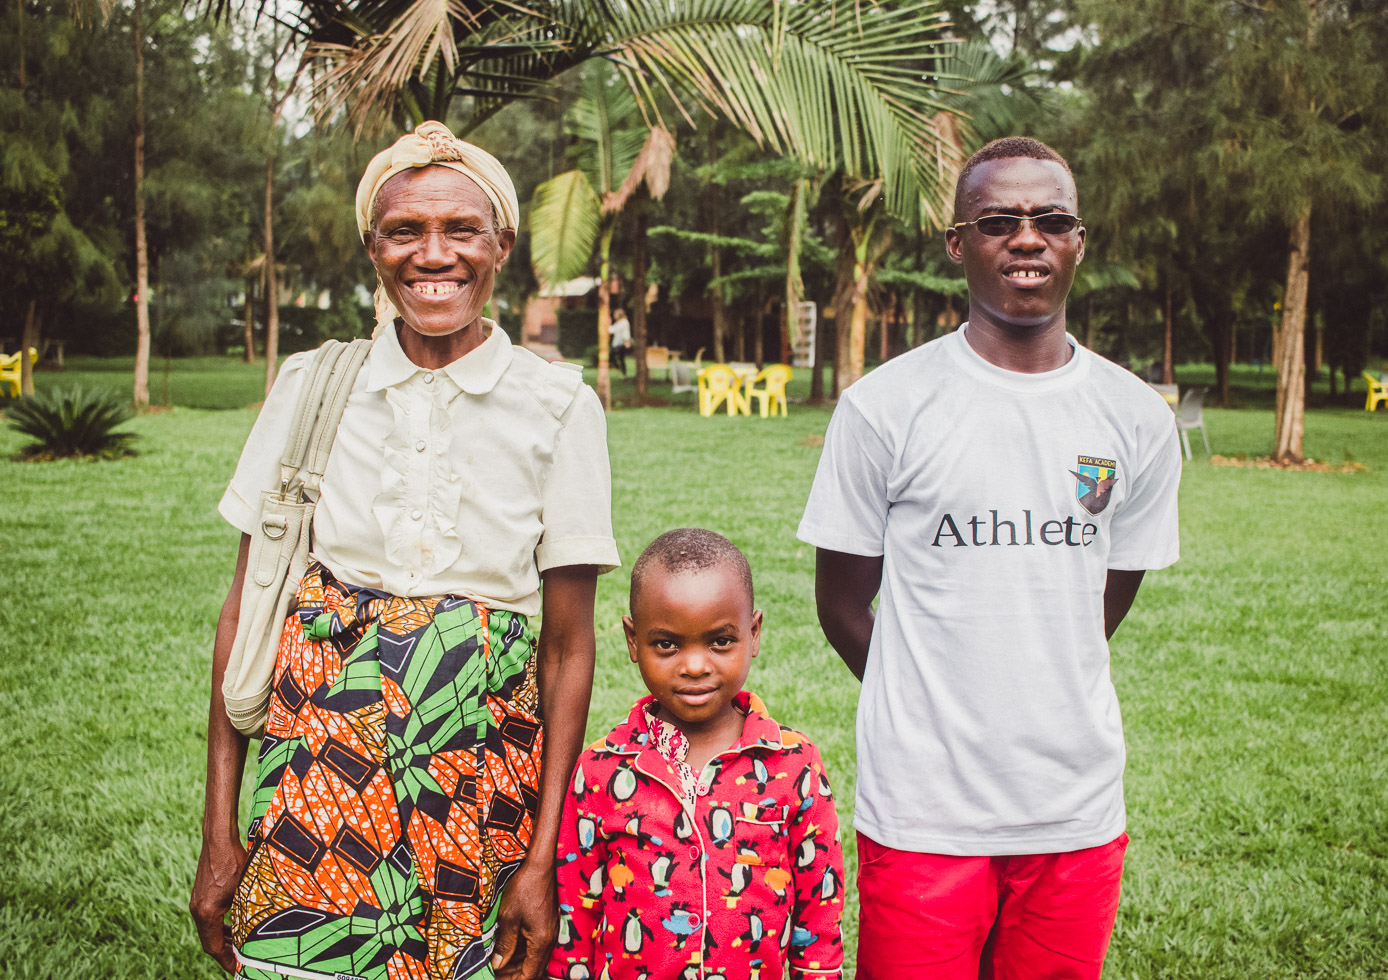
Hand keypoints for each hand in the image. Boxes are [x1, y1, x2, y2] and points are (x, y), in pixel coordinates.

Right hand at [190, 836, 248, 973]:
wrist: (218, 839)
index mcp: (206, 912)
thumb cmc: (234, 861)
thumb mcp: (245, 889)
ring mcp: (197, 902)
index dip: (226, 960)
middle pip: (209, 941)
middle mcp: (198, 910)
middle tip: (241, 962)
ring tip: (239, 948)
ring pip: (209, 930)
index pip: (213, 946)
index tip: (237, 969)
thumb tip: (259, 930)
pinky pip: (209, 919)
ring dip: (223, 939)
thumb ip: (247, 911)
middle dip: (225, 953)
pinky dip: (220, 927)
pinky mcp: (201, 895)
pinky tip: (233, 927)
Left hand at [490, 858, 558, 979]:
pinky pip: (536, 948)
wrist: (541, 865)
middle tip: (494, 974)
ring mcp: (550, 933)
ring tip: (498, 965)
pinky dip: (523, 954)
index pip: (529, 975)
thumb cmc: (524, 887)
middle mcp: (549, 940)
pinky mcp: (548, 925)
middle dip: (514, 976)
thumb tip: (498, 965)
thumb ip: (505, 944)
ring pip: (535, 960)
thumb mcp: (508, 916)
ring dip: (518, 966)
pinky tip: (509, 951)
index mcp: (541, 941)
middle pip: (533, 970)